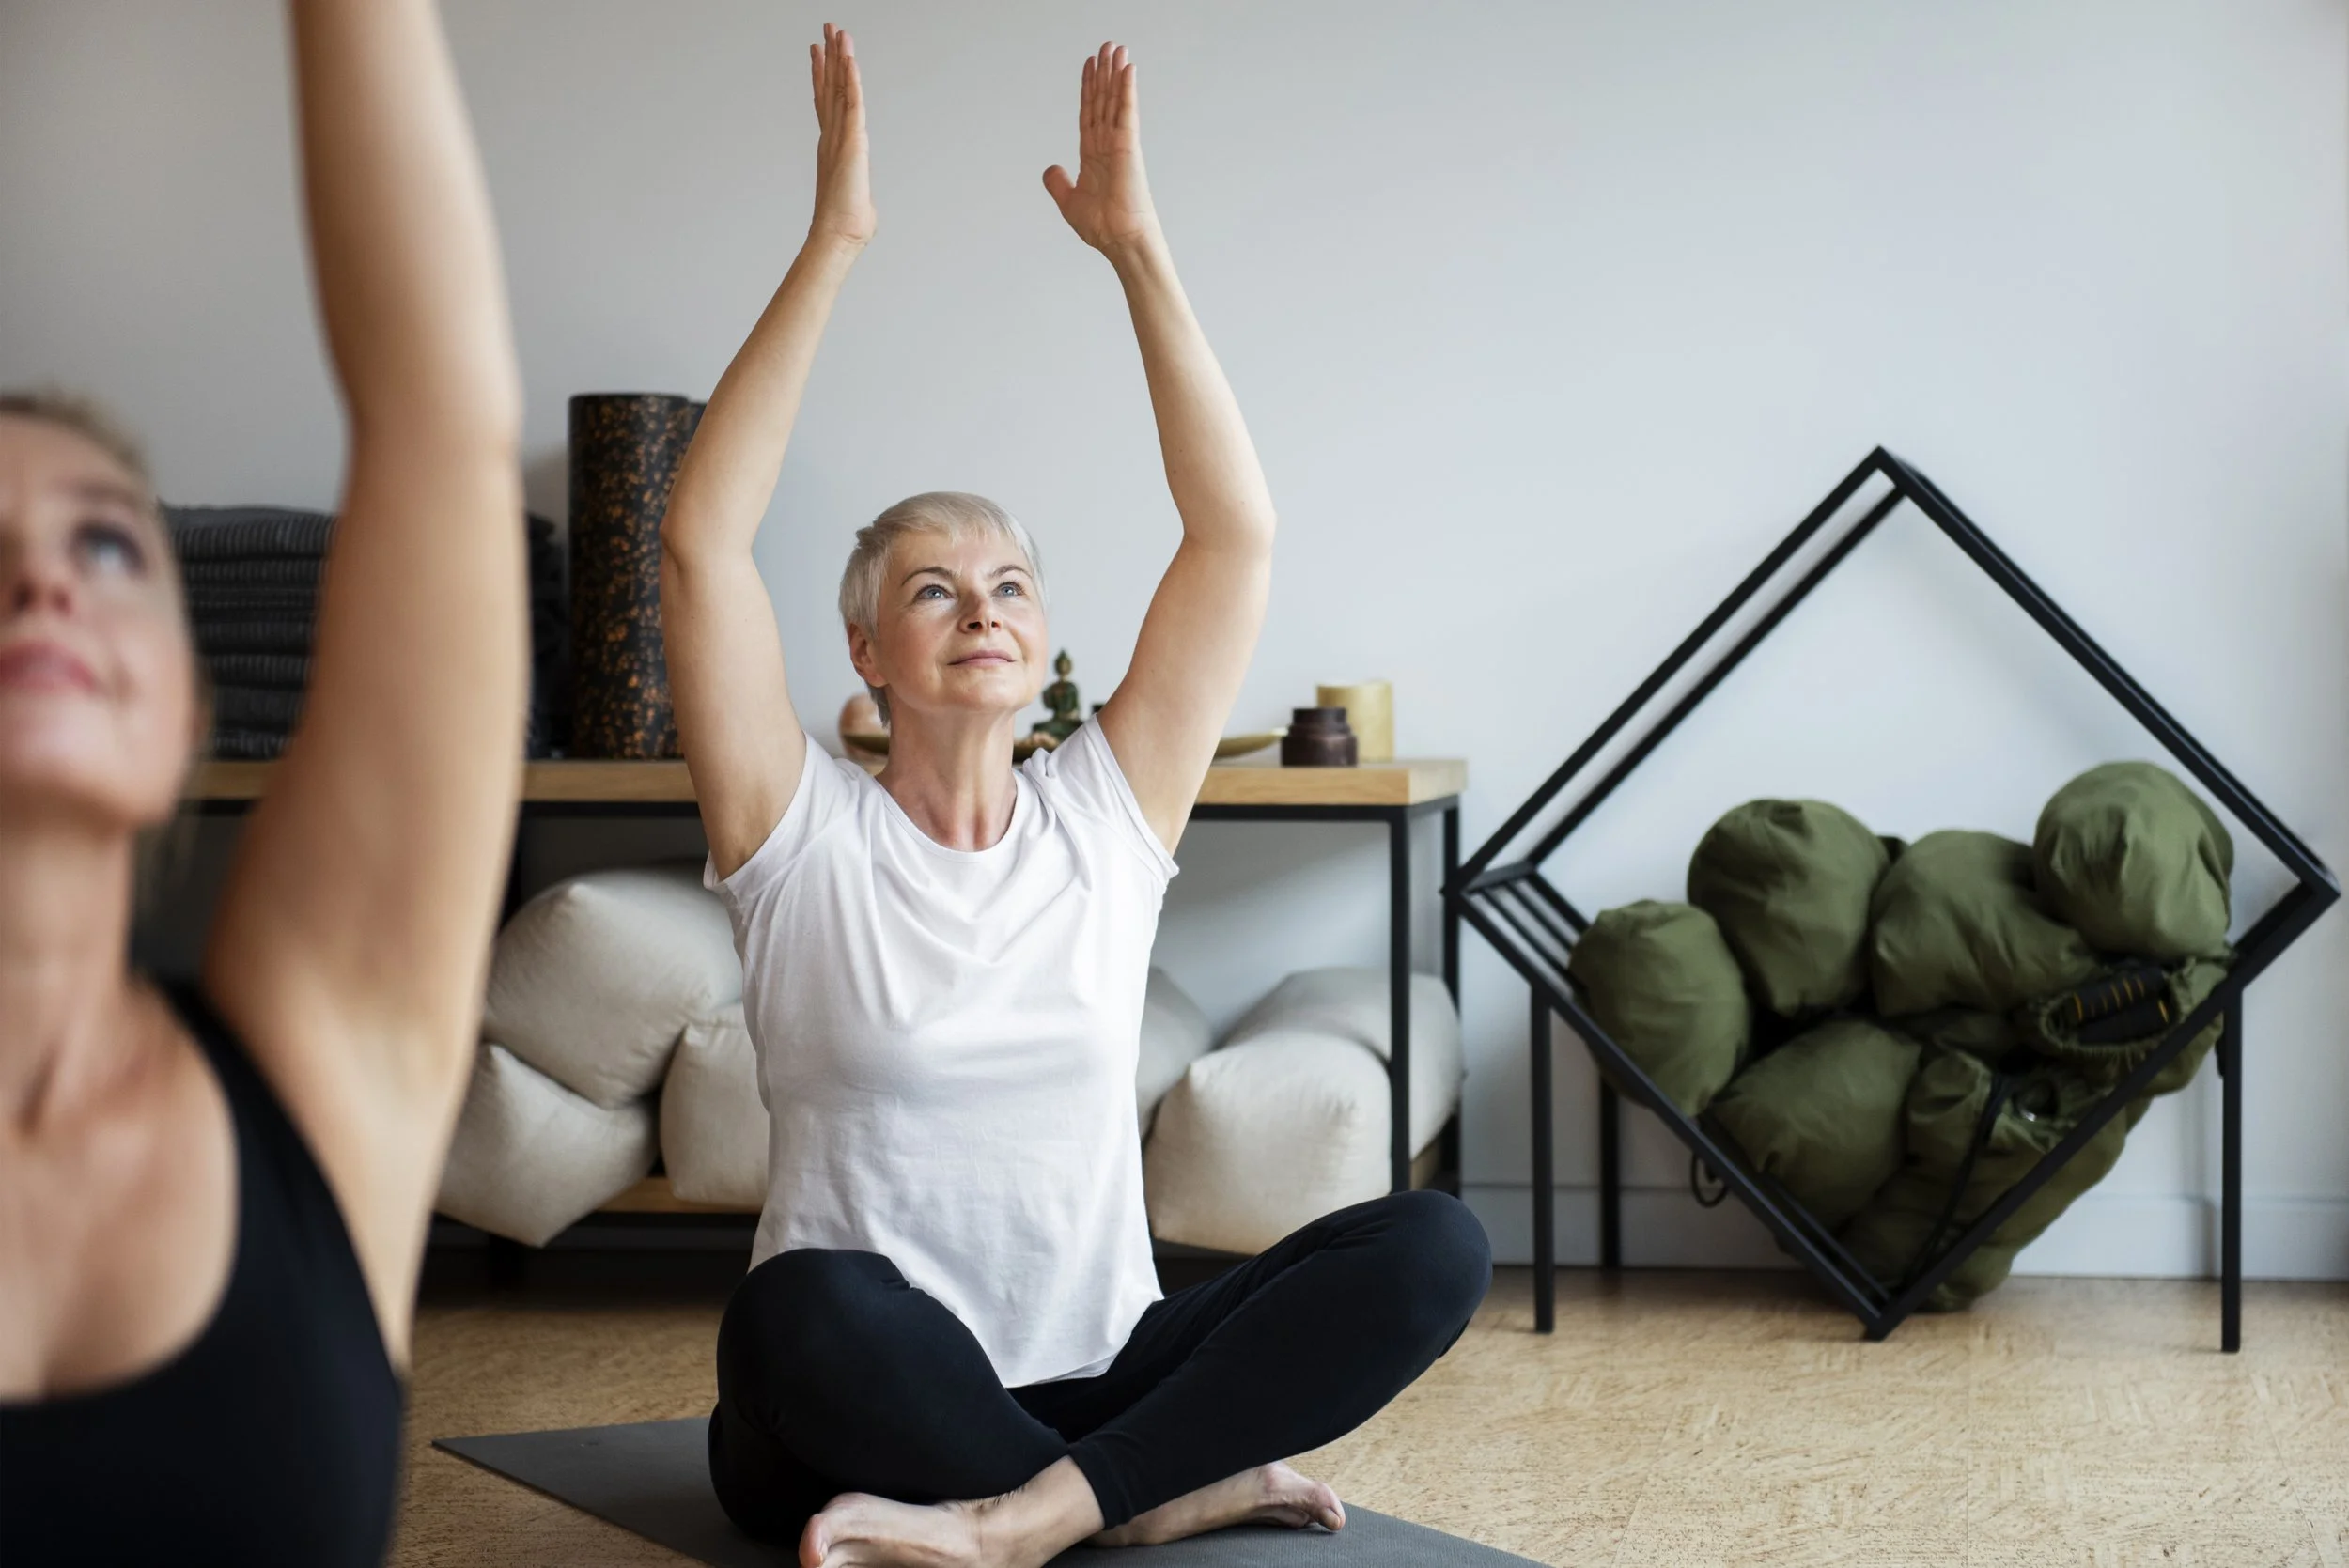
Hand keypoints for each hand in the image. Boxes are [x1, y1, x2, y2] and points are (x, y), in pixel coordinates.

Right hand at [808, 23, 874, 248]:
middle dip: (828, 58)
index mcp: (832, 146)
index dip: (822, 76)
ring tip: (836, 31)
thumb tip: (860, 206)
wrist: (839, 235)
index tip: (819, 53)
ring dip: (839, 59)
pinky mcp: (852, 141)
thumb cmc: (846, 225)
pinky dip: (850, 80)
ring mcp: (839, 136)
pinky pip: (852, 103)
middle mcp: (832, 136)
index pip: (826, 103)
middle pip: (829, 88)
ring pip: (838, 89)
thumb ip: (855, 190)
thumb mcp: (854, 197)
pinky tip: (849, 60)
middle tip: (827, 30)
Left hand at [1042, 43, 1159, 256]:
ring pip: (1114, 100)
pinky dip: (1127, 90)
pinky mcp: (1129, 146)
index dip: (1088, 89)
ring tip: (1115, 48)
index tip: (1090, 67)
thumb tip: (1050, 169)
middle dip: (1103, 73)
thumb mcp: (1069, 202)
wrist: (1119, 240)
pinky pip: (1127, 112)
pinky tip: (1127, 69)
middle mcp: (1107, 145)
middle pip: (1102, 101)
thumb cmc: (1103, 226)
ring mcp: (1119, 143)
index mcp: (1093, 155)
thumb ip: (1058, 183)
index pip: (1089, 114)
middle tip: (1106, 47)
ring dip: (1115, 73)